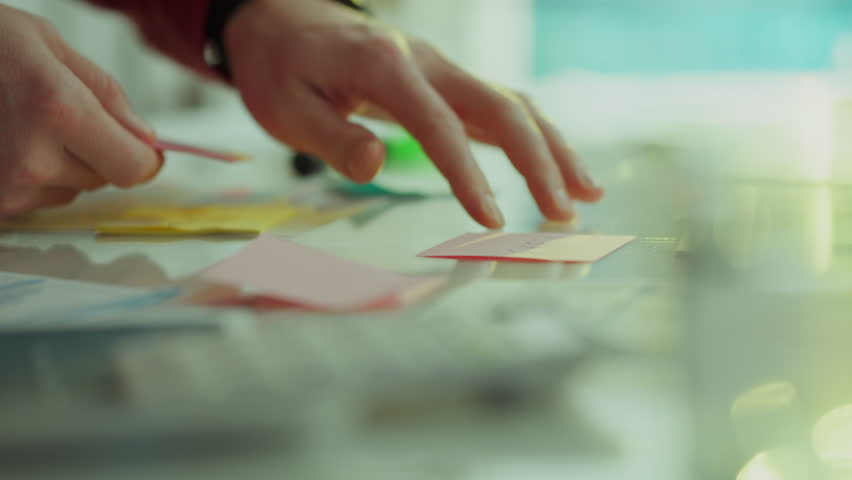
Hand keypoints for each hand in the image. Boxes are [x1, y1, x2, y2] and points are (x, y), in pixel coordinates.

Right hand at [0, 6, 161, 217]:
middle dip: (95, 150)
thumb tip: (147, 140)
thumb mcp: (48, 45)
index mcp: (55, 110)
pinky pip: (35, 199)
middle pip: (104, 178)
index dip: (142, 156)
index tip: (139, 145)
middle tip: (53, 113)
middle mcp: (29, 159)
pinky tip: (1, 142)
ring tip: (17, 122)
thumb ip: (107, 95)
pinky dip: (30, 175)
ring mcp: (2, 188)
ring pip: (70, 190)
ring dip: (60, 163)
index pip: (134, 166)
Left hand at [225, 0, 602, 228]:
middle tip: (562, 215)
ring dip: (553, 148)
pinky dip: (534, 139)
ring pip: (513, 103)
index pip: (437, 124)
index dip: (468, 174)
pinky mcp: (445, 82)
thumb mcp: (286, 107)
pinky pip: (499, 107)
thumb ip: (332, 137)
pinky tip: (556, 170)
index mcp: (383, 65)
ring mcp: (441, 69)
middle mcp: (425, 61)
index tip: (491, 222)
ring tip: (585, 196)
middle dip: (538, 161)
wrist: (284, 21)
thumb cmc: (281, 67)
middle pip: (500, 105)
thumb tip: (376, 167)